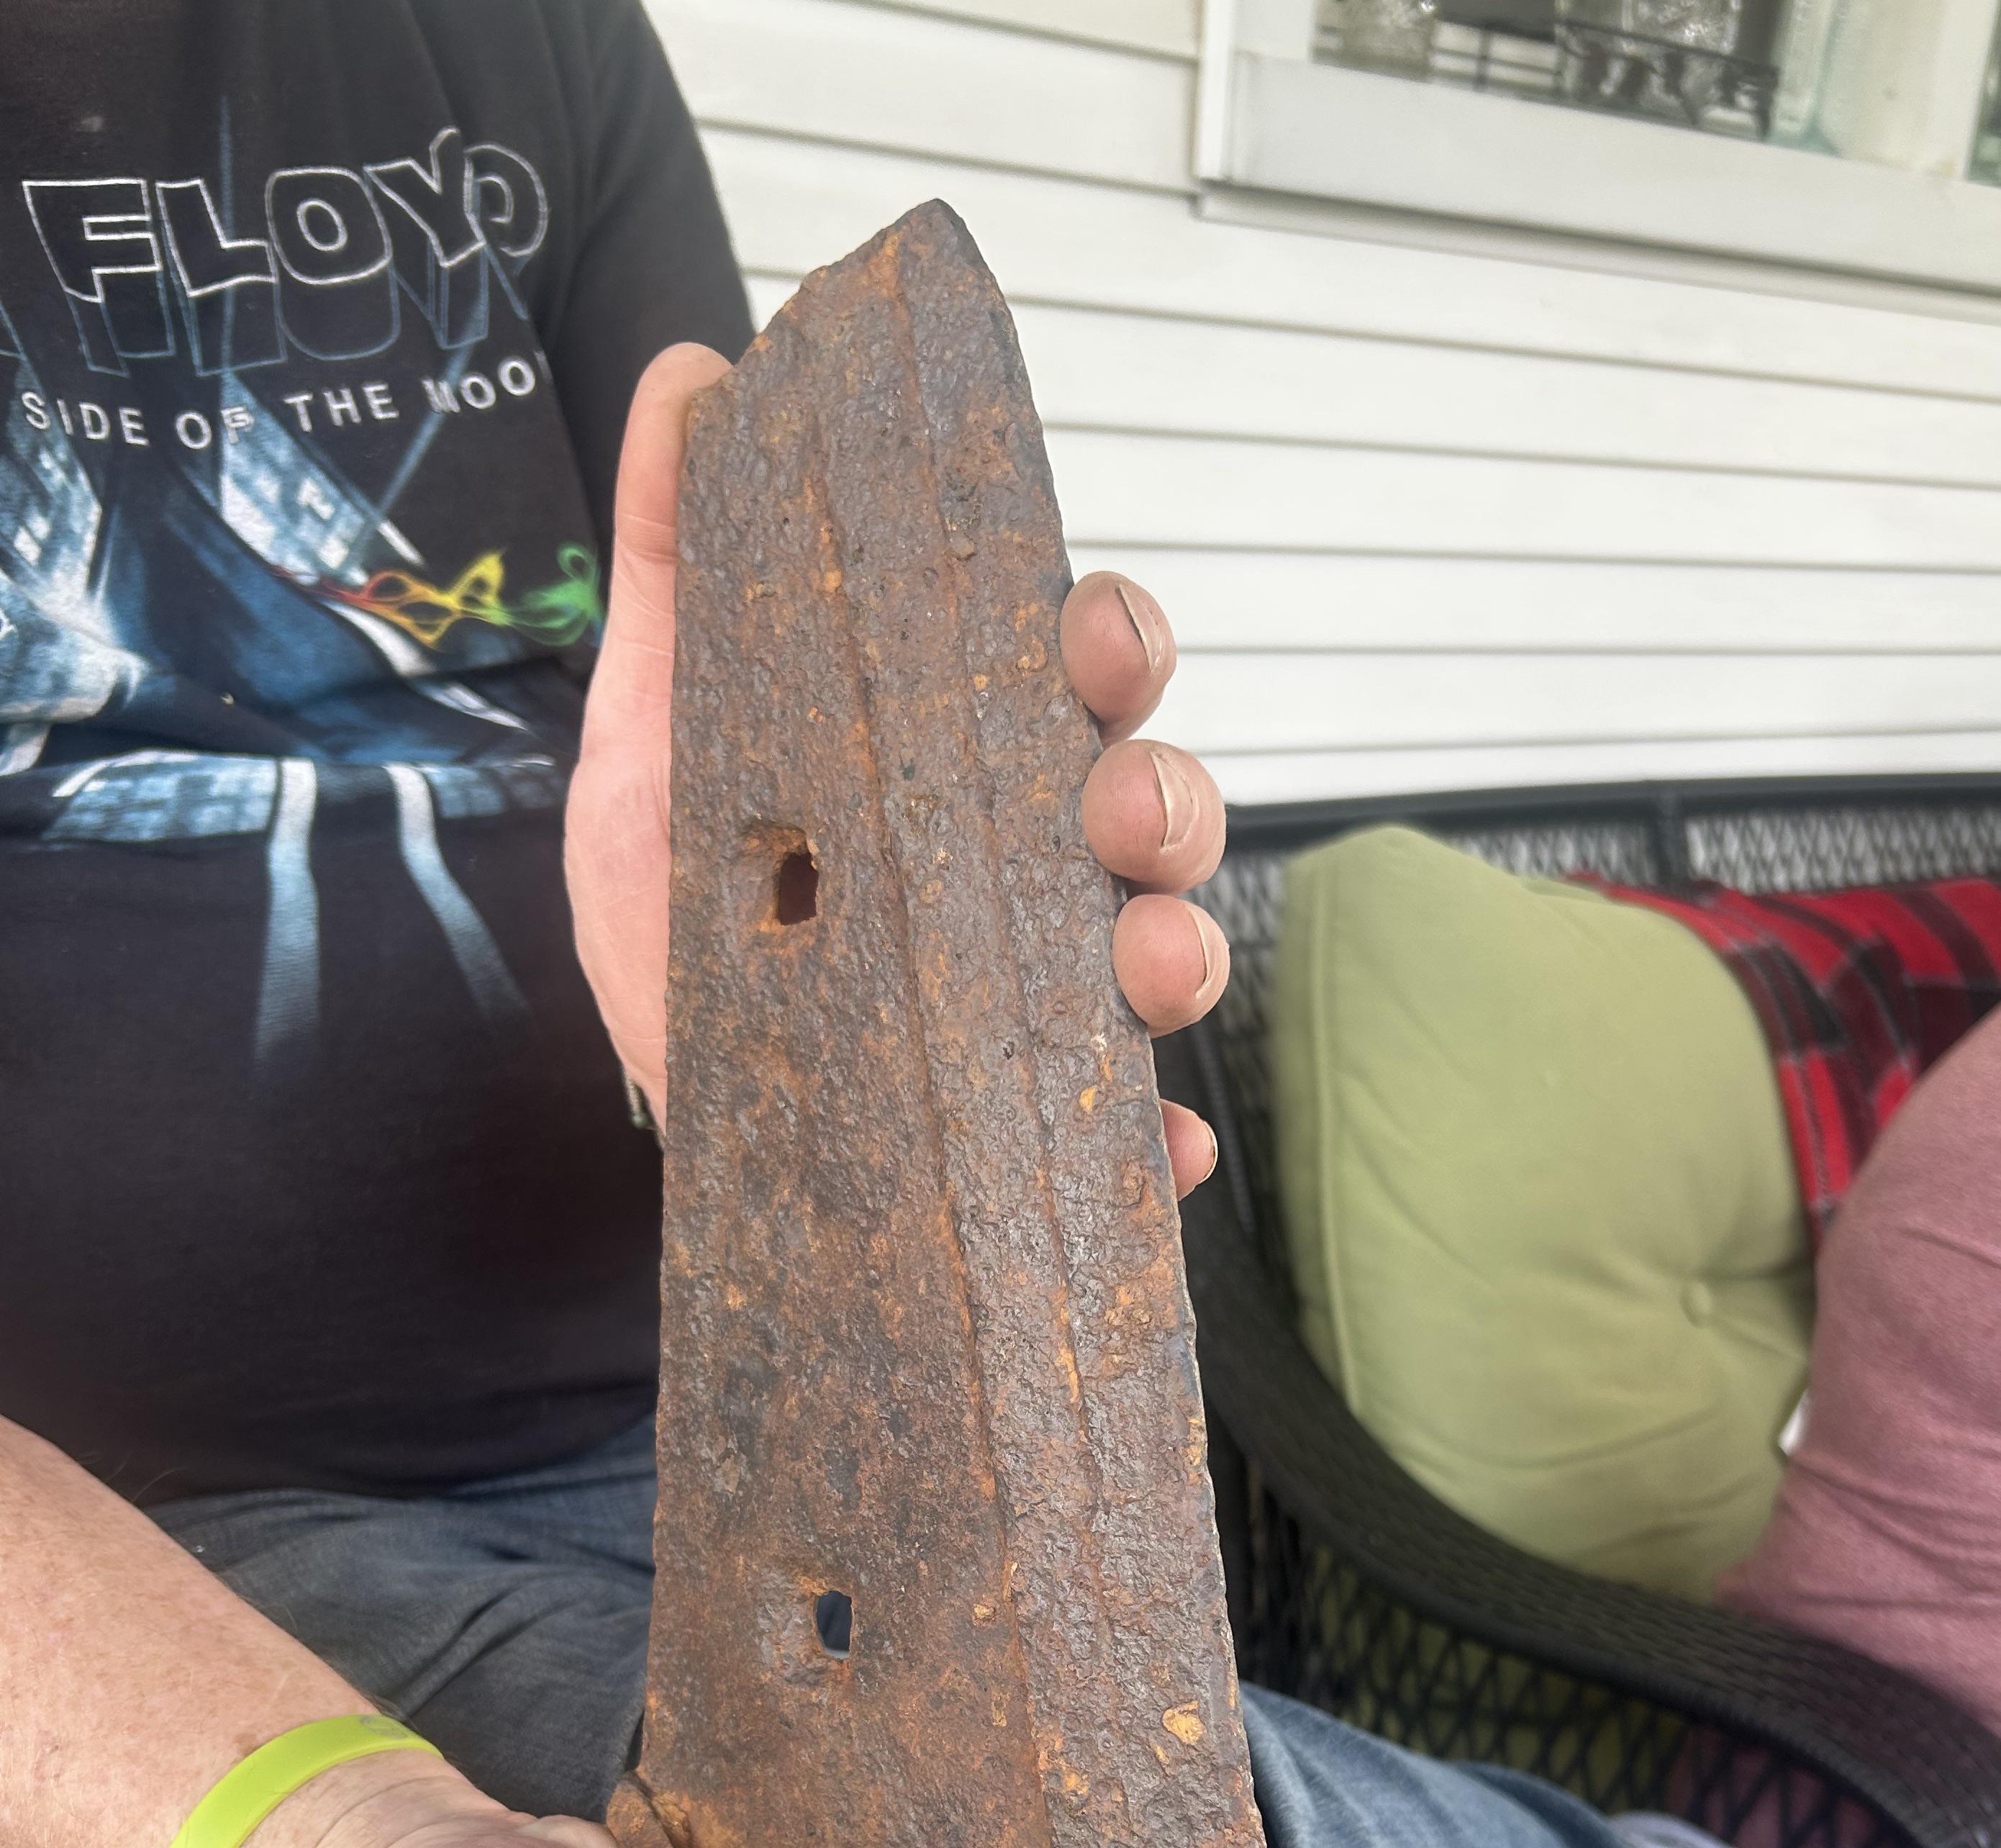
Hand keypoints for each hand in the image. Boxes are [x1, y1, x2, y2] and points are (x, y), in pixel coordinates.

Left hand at [566, 343, 1228, 1192]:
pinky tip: (1161, 1153)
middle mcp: (1031, 877)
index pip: (1077, 680)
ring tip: (1142, 968)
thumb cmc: (676, 911)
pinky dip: (1157, 1147)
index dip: (1109, 643)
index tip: (1085, 636)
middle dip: (1165, 796)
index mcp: (966, 766)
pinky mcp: (1039, 1130)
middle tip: (1118, 809)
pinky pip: (1131, 1143)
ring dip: (1180, 953)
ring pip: (1166, 956)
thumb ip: (674, 561)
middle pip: (1152, 810)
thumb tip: (690, 372)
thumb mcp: (651, 729)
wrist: (659, 1088)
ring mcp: (1048, 1002)